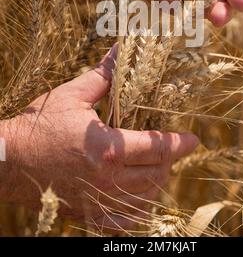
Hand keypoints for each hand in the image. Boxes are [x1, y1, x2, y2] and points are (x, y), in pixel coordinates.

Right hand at [1, 46, 197, 231]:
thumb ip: (105, 76)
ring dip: (156, 182)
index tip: (193, 139)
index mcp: (107, 148)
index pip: (158, 148)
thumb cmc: (39, 124)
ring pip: (144, 199)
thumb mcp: (73, 95)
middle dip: (170, 161)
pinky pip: (124, 222)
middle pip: (156, 175)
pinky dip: (138, 209)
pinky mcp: (87, 215)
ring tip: (156, 166)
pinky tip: (138, 196)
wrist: (9, 160)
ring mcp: (97, 201)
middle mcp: (107, 179)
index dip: (180, 144)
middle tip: (171, 147)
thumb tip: (123, 51)